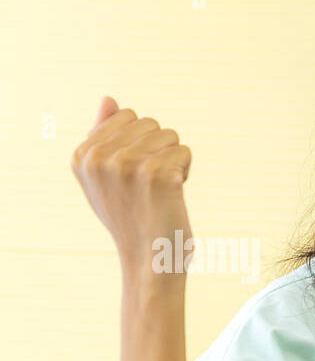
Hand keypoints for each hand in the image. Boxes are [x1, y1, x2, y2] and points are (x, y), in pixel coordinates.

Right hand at [71, 96, 192, 283]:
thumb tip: (109, 99)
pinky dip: (186, 170)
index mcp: (81, 155)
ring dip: (173, 160)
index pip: (126, 115)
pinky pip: (184, 151)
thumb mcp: (106, 177)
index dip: (140, 143)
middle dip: (158, 149)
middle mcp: (99, 157)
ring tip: (161, 190)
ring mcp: (126, 164)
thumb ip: (104, 136)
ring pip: (169, 135)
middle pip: (149, 122)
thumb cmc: (132, 218)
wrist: (149, 262)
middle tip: (150, 185)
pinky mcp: (156, 174)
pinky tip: (175, 194)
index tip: (134, 175)